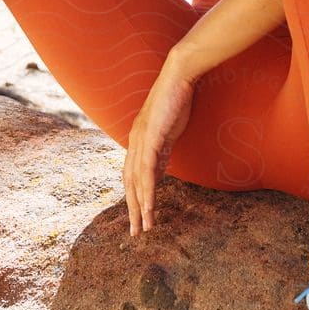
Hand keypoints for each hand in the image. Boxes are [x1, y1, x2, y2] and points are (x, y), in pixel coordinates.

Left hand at [124, 54, 195, 235]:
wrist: (179, 76)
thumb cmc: (176, 99)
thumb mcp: (169, 131)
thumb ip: (163, 150)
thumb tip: (161, 169)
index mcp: (138, 140)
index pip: (132, 175)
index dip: (134, 197)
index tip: (140, 216)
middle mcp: (134, 142)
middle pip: (129, 183)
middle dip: (132, 209)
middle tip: (135, 232)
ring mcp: (140, 140)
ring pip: (136, 181)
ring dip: (139, 206)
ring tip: (143, 227)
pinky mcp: (151, 138)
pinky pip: (147, 171)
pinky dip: (147, 191)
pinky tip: (148, 207)